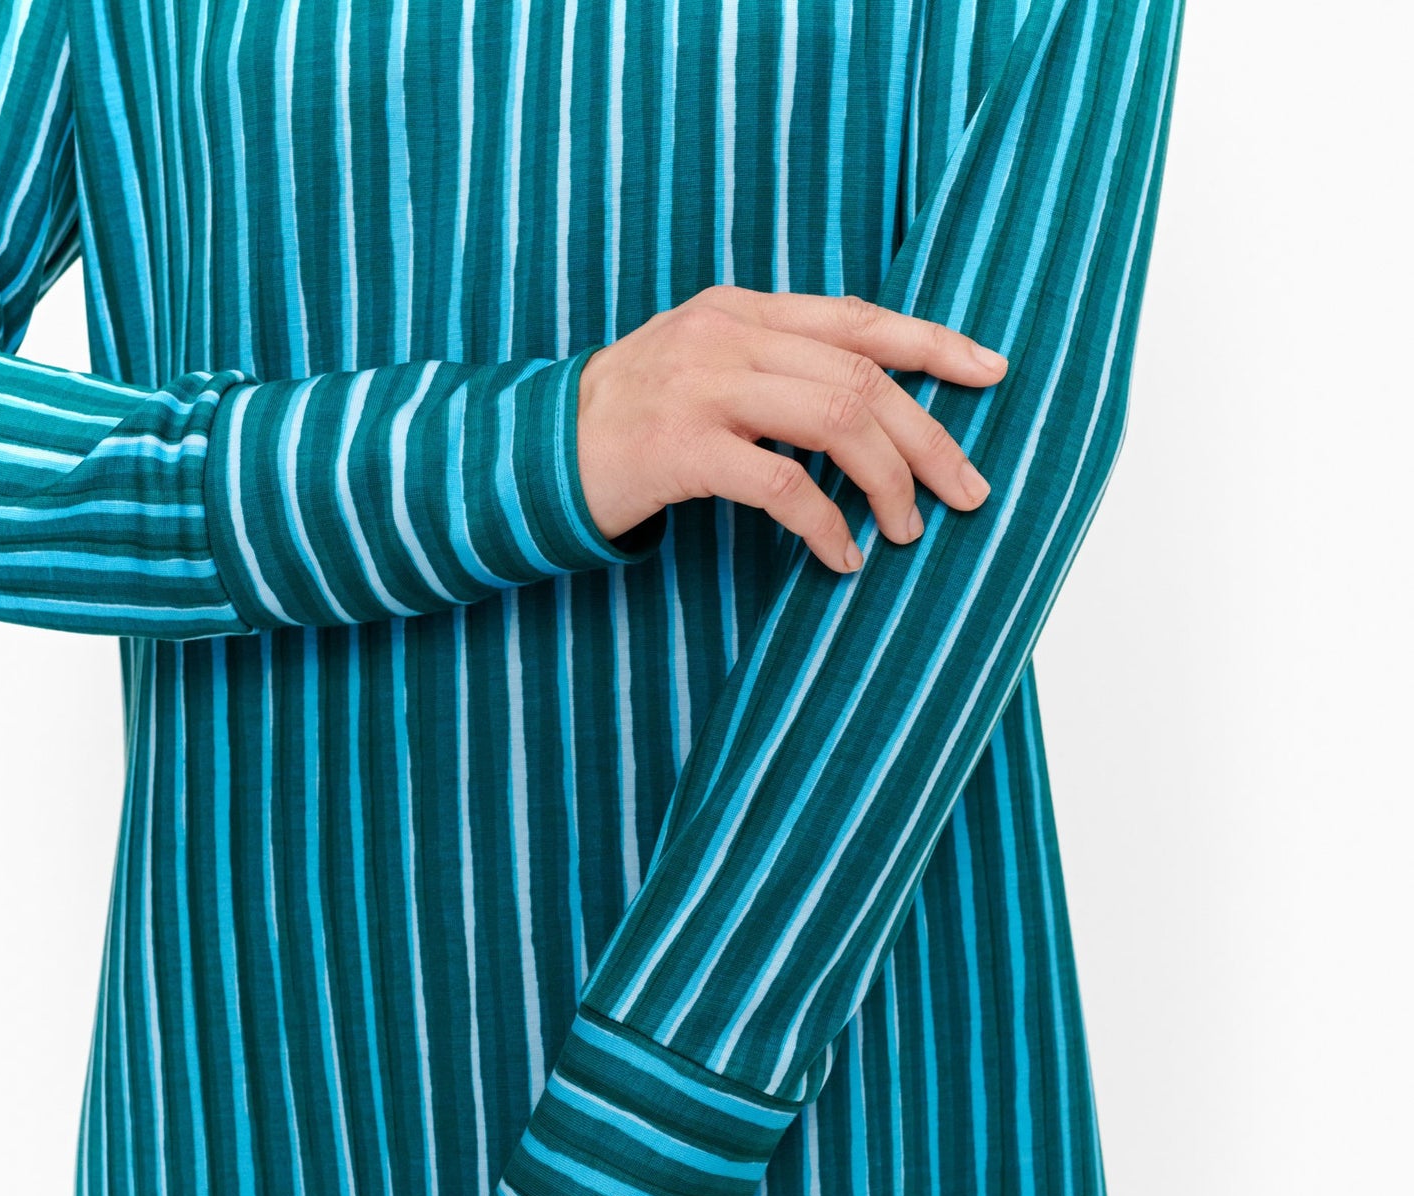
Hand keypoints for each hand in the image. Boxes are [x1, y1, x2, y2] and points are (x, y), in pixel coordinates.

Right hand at [575, 283, 1007, 574]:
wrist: (531, 453)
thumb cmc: (632, 421)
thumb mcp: (706, 368)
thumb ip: (776, 366)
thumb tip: (873, 404)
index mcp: (743, 308)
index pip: (859, 318)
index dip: (933, 343)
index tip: (993, 374)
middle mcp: (728, 335)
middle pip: (862, 376)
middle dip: (929, 438)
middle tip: (967, 494)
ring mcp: (702, 388)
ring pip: (834, 420)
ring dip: (887, 482)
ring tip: (906, 531)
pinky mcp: (680, 448)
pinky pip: (780, 486)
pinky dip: (825, 526)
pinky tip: (843, 557)